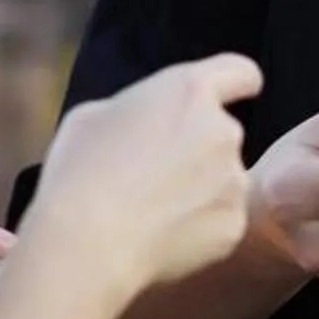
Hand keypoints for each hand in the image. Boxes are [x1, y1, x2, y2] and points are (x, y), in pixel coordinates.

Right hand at [30, 54, 263, 298]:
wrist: (88, 246)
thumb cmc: (79, 173)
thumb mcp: (93, 116)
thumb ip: (136, 110)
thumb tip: (144, 124)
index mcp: (189, 91)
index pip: (240, 72)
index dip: (236, 83)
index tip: (232, 94)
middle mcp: (223, 131)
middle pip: (222, 132)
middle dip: (198, 148)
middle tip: (153, 174)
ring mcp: (234, 181)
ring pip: (224, 180)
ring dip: (200, 189)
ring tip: (153, 213)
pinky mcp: (234, 225)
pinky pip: (221, 220)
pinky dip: (200, 228)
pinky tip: (162, 238)